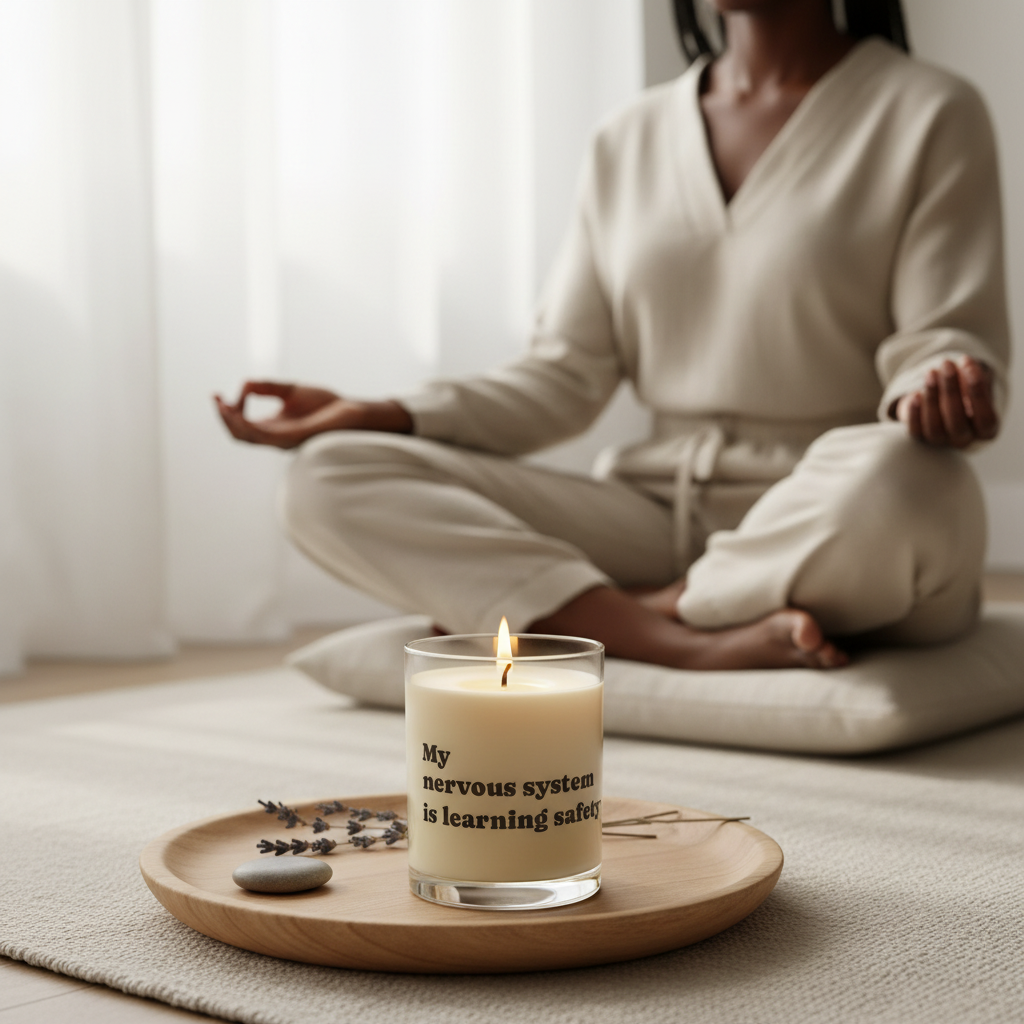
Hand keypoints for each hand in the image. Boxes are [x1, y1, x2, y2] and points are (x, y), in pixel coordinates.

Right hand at [214, 381, 411, 448]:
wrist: (352, 411)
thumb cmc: (326, 403)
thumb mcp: (289, 390)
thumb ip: (266, 387)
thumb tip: (243, 385)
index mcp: (274, 428)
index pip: (242, 426)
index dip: (226, 412)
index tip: (217, 395)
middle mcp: (275, 438)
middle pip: (239, 435)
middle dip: (224, 418)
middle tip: (216, 400)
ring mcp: (283, 441)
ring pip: (248, 437)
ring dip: (232, 422)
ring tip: (223, 405)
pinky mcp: (293, 438)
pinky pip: (264, 435)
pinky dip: (249, 424)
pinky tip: (242, 411)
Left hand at [895, 357, 997, 447]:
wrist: (942, 402)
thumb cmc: (965, 391)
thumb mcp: (974, 383)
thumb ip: (975, 375)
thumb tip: (967, 364)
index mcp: (986, 430)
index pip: (986, 419)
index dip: (978, 393)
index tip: (970, 368)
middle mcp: (964, 440)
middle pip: (957, 424)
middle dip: (951, 391)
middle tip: (947, 365)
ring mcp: (941, 441)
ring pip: (935, 428)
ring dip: (932, 398)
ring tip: (931, 372)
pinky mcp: (920, 438)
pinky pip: (915, 432)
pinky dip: (915, 414)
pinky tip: (915, 395)